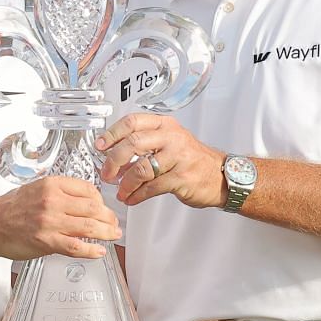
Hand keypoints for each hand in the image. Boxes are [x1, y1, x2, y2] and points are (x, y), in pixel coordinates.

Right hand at [0, 176, 119, 260]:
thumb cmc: (10, 208)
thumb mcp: (36, 189)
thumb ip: (59, 193)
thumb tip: (83, 201)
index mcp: (52, 185)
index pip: (88, 189)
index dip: (101, 200)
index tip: (104, 207)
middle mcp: (53, 201)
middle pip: (94, 208)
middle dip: (109, 217)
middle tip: (114, 223)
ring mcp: (50, 222)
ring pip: (90, 227)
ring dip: (107, 233)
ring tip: (113, 236)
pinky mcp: (47, 241)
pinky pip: (77, 247)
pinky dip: (92, 251)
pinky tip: (99, 252)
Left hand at [95, 113, 225, 208]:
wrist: (221, 176)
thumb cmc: (192, 159)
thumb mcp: (169, 143)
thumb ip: (143, 146)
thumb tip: (113, 156)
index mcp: (165, 125)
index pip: (132, 122)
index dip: (112, 134)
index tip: (100, 146)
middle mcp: (171, 137)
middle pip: (133, 143)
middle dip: (114, 161)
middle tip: (107, 173)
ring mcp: (178, 157)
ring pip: (141, 168)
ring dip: (125, 183)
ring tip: (121, 191)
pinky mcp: (181, 178)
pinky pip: (152, 187)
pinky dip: (137, 195)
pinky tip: (132, 198)